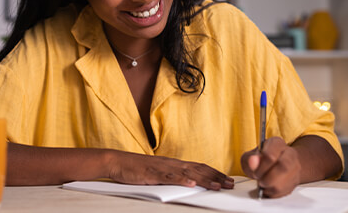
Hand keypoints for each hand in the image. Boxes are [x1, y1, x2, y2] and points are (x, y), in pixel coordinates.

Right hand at [107, 150, 233, 189]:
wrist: (118, 162)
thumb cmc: (137, 169)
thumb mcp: (159, 173)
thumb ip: (173, 177)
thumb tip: (188, 183)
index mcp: (174, 164)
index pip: (199, 167)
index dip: (214, 172)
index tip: (226, 179)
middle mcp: (172, 164)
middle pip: (198, 169)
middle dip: (215, 176)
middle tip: (229, 184)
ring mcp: (163, 168)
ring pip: (187, 173)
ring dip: (204, 179)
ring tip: (217, 185)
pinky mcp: (153, 173)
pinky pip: (169, 177)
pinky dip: (181, 180)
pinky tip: (190, 183)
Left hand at [241, 137, 300, 197]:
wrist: (272, 165)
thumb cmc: (259, 160)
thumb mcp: (249, 157)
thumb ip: (249, 159)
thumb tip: (253, 161)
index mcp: (276, 143)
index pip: (271, 155)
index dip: (261, 167)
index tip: (255, 172)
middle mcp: (289, 153)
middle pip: (284, 167)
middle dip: (268, 178)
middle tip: (260, 181)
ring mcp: (295, 167)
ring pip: (286, 181)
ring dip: (271, 187)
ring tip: (264, 184)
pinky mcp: (295, 180)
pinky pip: (286, 190)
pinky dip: (275, 193)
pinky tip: (269, 188)